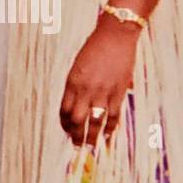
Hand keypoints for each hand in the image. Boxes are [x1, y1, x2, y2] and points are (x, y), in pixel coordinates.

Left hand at [60, 15, 140, 146]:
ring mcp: (102, 92)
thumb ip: (77, 84)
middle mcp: (85, 90)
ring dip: (91, 137)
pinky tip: (108, 136)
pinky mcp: (118, 92)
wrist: (115, 35)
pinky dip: (110, 128)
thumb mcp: (79, 65)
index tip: (67, 130)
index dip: (64, 124)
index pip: (64, 110)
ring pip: (94, 122)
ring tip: (91, 147)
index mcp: (72, 82)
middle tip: (77, 145)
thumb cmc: (96, 47)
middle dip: (75, 135)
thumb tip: (78, 100)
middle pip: (77, 120)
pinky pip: (113, 116)